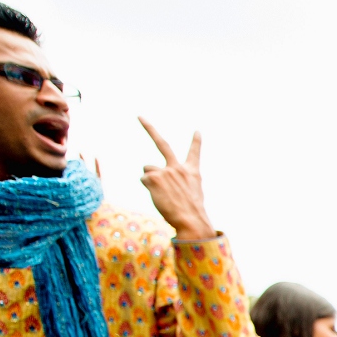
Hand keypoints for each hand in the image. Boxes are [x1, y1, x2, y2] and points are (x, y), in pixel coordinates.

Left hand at [138, 119, 216, 240]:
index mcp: (192, 172)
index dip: (196, 142)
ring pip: (148, 169)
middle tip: (139, 116)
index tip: (197, 131)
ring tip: (162, 193)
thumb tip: (153, 176)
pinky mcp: (154, 177)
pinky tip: (158, 196)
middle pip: (162, 144)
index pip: (195, 153)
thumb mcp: (191, 194)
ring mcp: (165, 171)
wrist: (191, 220)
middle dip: (149, 128)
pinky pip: (144, 179)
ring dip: (151, 180)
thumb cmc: (191, 212)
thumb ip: (177, 182)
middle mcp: (178, 168)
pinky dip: (148, 188)